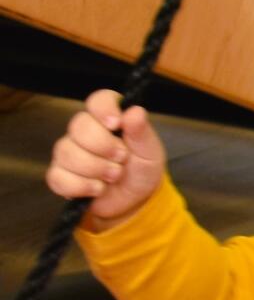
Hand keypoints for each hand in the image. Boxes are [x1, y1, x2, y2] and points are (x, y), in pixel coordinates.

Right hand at [46, 89, 166, 228]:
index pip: (98, 100)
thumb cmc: (141, 169)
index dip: (104, 109)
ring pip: (67, 152)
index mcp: (108, 118)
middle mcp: (84, 131)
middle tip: (121, 159)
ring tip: (114, 176)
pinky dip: (81, 186)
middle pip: (78, 126)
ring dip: (95, 169)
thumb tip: (135, 111)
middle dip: (103, 146)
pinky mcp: (60, 175)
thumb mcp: (149, 151)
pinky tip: (97, 189)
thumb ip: (141, 132)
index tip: (115, 124)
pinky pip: (58, 177)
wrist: (135, 199)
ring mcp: (69, 152)